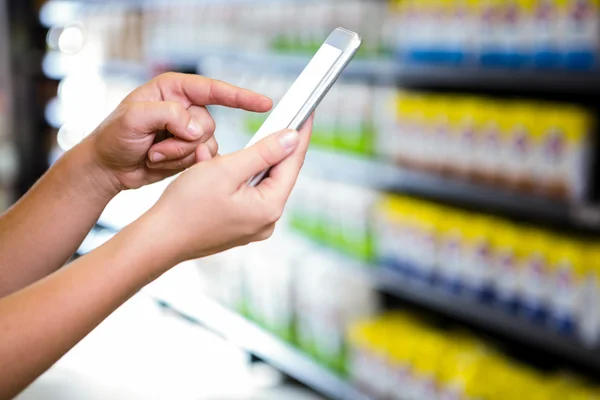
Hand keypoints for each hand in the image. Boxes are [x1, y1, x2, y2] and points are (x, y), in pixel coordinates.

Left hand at [84, 72, 272, 194]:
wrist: (108, 167)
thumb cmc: (113, 137)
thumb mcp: (134, 119)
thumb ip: (168, 115)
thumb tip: (197, 129)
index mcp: (173, 89)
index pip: (213, 89)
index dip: (240, 96)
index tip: (264, 103)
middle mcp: (184, 107)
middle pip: (209, 123)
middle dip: (184, 140)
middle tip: (156, 147)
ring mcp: (187, 131)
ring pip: (207, 144)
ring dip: (180, 154)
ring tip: (154, 155)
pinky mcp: (189, 151)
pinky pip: (203, 159)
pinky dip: (183, 164)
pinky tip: (160, 162)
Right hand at [144, 115, 313, 265]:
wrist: (158, 240)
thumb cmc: (187, 206)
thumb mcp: (226, 169)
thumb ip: (263, 152)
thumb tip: (292, 138)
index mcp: (269, 208)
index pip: (293, 163)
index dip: (299, 135)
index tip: (306, 114)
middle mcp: (266, 221)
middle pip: (275, 173)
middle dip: (261, 149)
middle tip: (265, 123)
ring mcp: (253, 226)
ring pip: (255, 181)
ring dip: (239, 162)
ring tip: (214, 157)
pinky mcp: (238, 226)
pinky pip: (242, 193)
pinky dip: (230, 177)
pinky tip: (208, 169)